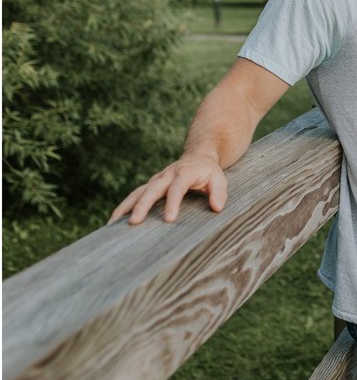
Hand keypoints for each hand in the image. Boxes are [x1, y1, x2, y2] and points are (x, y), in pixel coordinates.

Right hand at [108, 154, 227, 224]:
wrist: (197, 156)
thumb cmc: (208, 172)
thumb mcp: (219, 179)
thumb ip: (219, 192)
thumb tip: (217, 208)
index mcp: (184, 173)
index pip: (177, 188)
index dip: (173, 203)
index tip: (169, 219)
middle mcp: (167, 176)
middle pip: (152, 190)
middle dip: (142, 205)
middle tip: (134, 222)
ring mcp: (156, 180)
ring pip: (138, 192)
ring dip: (126, 207)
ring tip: (113, 223)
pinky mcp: (150, 186)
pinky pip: (134, 196)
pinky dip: (124, 207)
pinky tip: (114, 221)